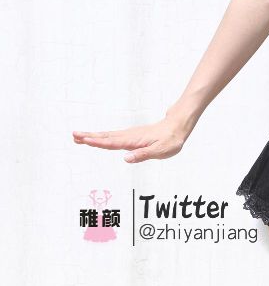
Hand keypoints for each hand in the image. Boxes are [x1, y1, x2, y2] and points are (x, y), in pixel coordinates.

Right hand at [72, 112, 191, 162]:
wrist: (178, 127)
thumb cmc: (171, 140)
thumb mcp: (160, 150)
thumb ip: (143, 155)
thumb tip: (126, 158)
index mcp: (134, 141)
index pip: (112, 143)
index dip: (98, 143)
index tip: (84, 140)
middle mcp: (129, 137)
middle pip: (105, 137)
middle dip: (89, 137)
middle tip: (73, 136)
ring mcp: (130, 136)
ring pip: (108, 136)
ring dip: (93, 136)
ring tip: (79, 137)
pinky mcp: (132, 136)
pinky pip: (114, 137)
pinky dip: (103, 137)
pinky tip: (98, 138)